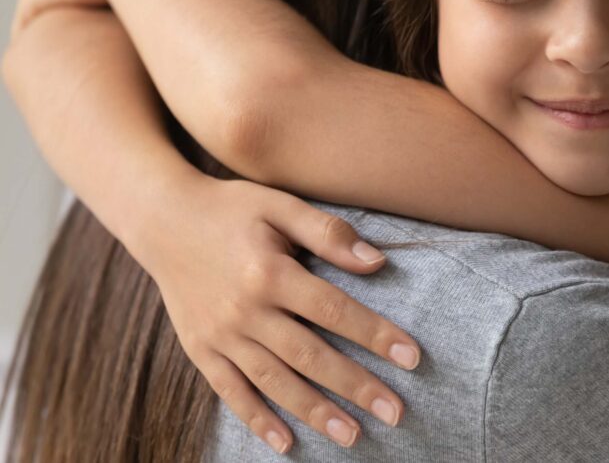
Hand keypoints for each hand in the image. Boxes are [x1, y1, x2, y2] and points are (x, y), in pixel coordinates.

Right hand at [136, 173, 420, 453]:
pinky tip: (286, 442)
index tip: (411, 357)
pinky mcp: (200, 349)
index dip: (375, 334)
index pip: (334, 310)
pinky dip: (258, 419)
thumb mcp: (280, 205)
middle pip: (310, 355)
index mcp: (270, 272)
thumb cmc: (231, 208)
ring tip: (352, 435)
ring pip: (275, 381)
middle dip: (356, 386)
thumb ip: (328, 232)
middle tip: (394, 413)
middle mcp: (245, 310)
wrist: (162, 218)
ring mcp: (220, 335)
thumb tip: (377, 261)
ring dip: (315, 411)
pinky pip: (231, 391)